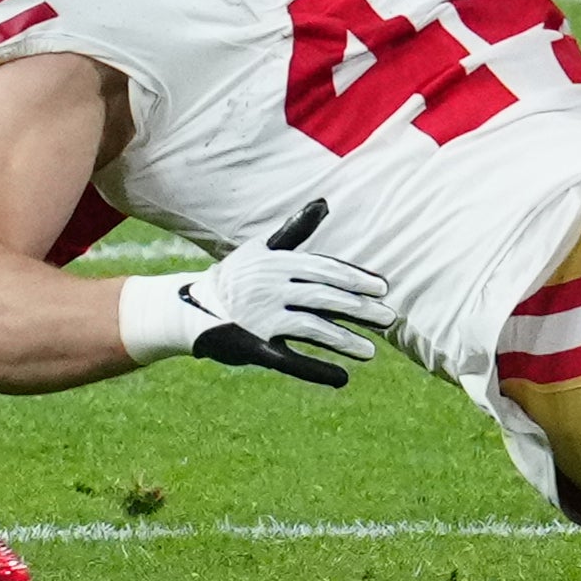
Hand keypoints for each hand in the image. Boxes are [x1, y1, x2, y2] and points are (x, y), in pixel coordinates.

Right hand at [116, 200, 393, 385]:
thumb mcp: (263, 249)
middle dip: (359, 308)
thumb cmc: (236, 276)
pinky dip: (316, 369)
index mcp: (278, 263)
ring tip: (371, 351)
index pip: (325, 269)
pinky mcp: (255, 346)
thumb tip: (323, 203)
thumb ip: (295, 230)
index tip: (383, 287)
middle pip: (324, 297)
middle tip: (390, 318)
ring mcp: (263, 318)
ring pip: (312, 328)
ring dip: (344, 340)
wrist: (190, 308)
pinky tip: (342, 377)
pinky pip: (290, 359)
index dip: (355, 278)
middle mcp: (272, 288)